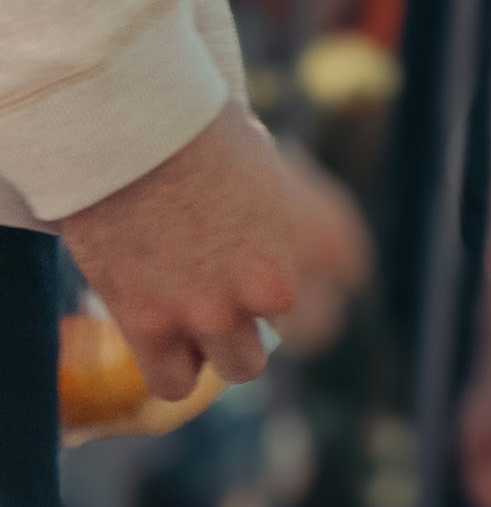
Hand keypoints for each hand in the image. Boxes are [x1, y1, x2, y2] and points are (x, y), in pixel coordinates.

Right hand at [58, 107, 318, 411]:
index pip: (350, 278)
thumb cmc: (193, 124)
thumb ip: (283, 208)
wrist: (126, 129)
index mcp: (327, 237)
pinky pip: (174, 382)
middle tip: (230, 290)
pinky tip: (158, 343)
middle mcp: (281, 287)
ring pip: (239, 365)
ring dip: (220, 346)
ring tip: (191, 316)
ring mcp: (216, 311)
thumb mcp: (267, 160)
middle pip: (304, 333)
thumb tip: (271, 234)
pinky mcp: (153, 324)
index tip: (298, 272)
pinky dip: (170, 368)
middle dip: (272, 312)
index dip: (323, 279)